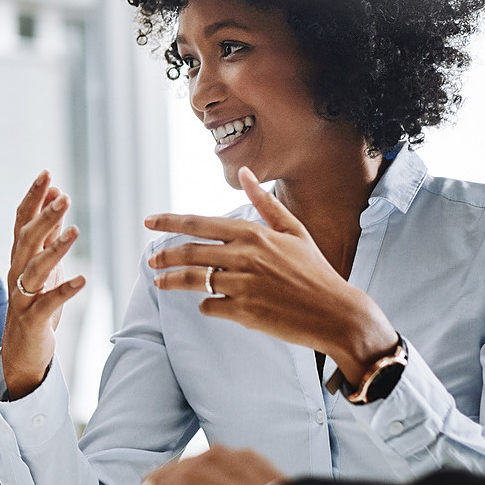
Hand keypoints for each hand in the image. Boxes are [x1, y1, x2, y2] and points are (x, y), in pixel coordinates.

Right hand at [0, 171, 88, 398]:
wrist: (21, 350)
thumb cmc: (35, 303)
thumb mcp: (43, 265)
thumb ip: (48, 233)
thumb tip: (56, 198)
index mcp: (20, 257)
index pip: (22, 221)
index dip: (33, 197)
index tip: (46, 174)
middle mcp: (16, 272)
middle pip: (27, 239)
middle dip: (44, 216)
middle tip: (63, 196)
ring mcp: (22, 296)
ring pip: (35, 268)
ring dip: (55, 248)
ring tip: (75, 230)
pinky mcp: (32, 319)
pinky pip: (48, 302)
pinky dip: (65, 290)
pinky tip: (83, 280)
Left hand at [145, 166, 396, 385]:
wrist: (336, 312)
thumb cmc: (314, 270)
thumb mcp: (294, 230)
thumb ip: (264, 203)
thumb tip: (245, 172)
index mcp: (254, 233)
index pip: (199, 223)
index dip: (169, 222)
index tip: (148, 221)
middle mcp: (245, 256)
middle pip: (189, 252)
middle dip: (164, 256)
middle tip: (151, 261)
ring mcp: (243, 285)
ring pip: (193, 280)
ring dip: (172, 281)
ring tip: (160, 282)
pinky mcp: (244, 312)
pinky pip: (210, 306)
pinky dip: (205, 305)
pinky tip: (208, 305)